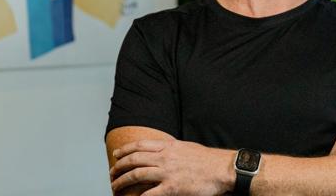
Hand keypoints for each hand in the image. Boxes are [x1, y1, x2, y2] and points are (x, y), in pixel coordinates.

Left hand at [110, 139, 233, 195]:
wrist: (223, 169)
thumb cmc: (208, 160)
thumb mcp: (188, 147)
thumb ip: (173, 149)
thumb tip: (163, 150)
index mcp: (169, 146)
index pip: (140, 145)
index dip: (125, 149)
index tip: (117, 154)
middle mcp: (165, 157)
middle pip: (134, 159)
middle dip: (119, 166)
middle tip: (111, 173)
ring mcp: (167, 173)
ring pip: (136, 175)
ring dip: (122, 181)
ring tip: (115, 186)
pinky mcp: (172, 188)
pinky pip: (149, 194)